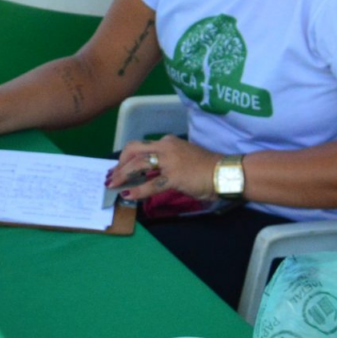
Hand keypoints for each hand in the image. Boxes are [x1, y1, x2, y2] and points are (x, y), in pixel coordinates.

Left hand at [107, 135, 222, 203]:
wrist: (224, 172)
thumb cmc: (206, 167)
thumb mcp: (183, 157)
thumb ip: (167, 162)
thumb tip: (149, 174)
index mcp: (167, 142)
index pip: (141, 146)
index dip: (127, 157)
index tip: (119, 167)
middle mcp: (165, 147)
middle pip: (133, 150)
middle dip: (120, 163)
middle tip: (112, 175)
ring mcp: (169, 161)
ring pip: (138, 164)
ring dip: (122, 175)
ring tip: (114, 185)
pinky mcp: (174, 177)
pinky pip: (150, 184)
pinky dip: (137, 190)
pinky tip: (128, 195)